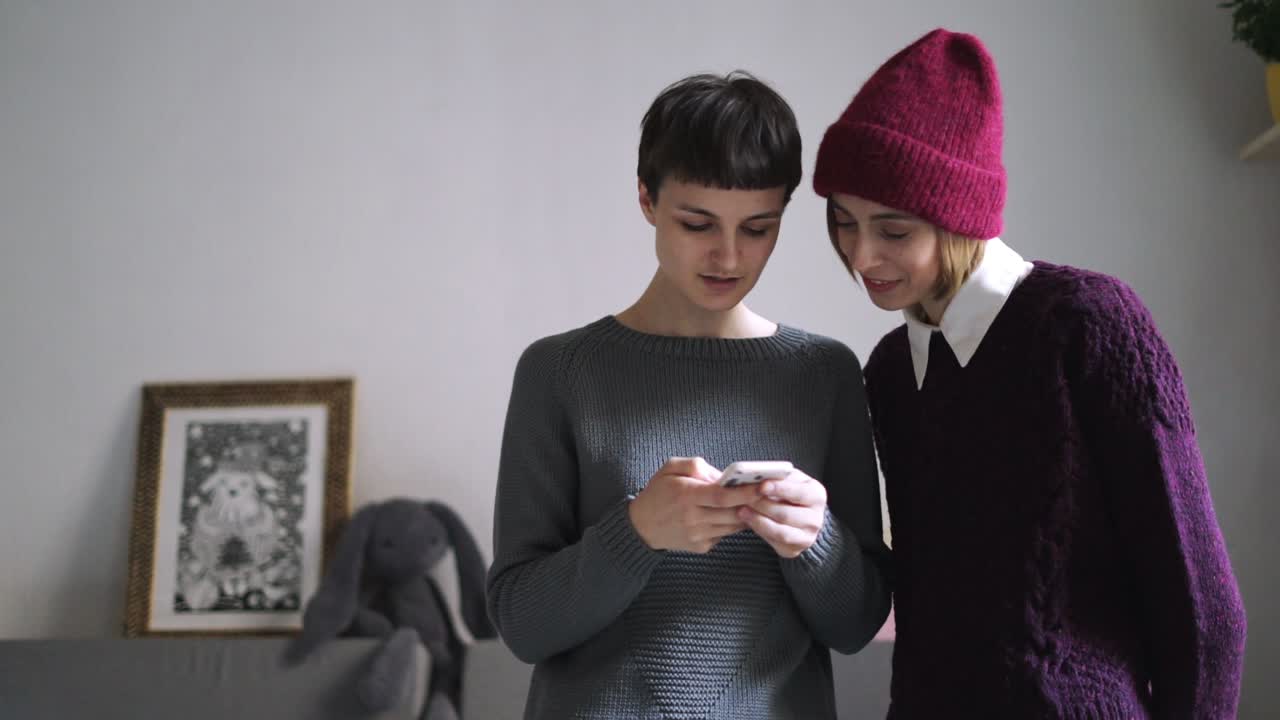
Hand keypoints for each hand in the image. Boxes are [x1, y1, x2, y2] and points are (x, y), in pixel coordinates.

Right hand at [628, 457, 758, 553]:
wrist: (641, 526)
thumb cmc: (657, 493)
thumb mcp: (670, 468)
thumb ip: (696, 466)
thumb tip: (722, 475)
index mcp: (686, 495)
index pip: (722, 496)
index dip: (745, 492)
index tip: (763, 485)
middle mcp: (693, 518)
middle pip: (733, 513)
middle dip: (753, 504)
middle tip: (768, 494)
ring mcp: (697, 535)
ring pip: (733, 526)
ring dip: (746, 514)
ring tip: (754, 502)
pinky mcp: (700, 547)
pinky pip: (724, 534)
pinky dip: (732, 524)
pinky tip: (731, 514)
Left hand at [738, 469, 826, 558]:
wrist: (799, 516)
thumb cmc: (790, 492)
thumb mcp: (789, 480)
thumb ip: (778, 477)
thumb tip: (757, 475)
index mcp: (817, 496)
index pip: (799, 493)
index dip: (779, 489)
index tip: (761, 486)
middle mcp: (815, 519)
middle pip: (786, 514)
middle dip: (762, 505)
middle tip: (743, 498)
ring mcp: (807, 537)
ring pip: (780, 532)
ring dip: (758, 520)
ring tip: (741, 510)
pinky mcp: (794, 550)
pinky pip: (775, 542)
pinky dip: (759, 531)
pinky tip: (747, 521)